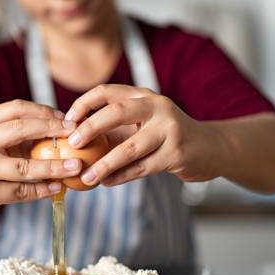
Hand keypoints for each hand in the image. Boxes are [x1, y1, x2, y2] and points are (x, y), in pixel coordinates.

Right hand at [0, 99, 81, 230]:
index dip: (43, 111)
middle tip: (75, 134)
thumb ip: (11, 137)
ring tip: (75, 166)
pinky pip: (21, 191)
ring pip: (26, 166)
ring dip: (54, 166)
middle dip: (53, 129)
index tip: (64, 118)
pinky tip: (56, 187)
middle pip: (21, 128)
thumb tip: (55, 130)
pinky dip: (42, 190)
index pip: (15, 108)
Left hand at [64, 84, 223, 185]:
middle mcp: (157, 106)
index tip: (66, 122)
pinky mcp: (177, 153)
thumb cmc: (163, 136)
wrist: (209, 148)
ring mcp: (169, 129)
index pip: (106, 92)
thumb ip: (110, 129)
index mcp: (142, 95)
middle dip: (90, 128)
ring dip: (104, 164)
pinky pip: (142, 167)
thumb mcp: (139, 124)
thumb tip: (71, 142)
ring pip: (129, 147)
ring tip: (86, 176)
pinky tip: (106, 183)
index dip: (83, 104)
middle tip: (72, 144)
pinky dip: (121, 176)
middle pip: (116, 112)